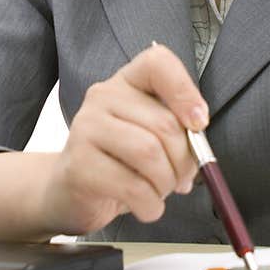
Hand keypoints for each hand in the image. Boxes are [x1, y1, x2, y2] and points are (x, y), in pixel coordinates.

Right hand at [42, 44, 206, 234]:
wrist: (69, 190)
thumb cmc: (120, 161)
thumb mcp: (151, 137)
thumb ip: (178, 134)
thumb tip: (200, 150)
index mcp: (127, 82)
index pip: (158, 63)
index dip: (185, 92)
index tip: (198, 124)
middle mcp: (103, 96)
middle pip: (164, 123)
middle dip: (184, 161)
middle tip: (181, 178)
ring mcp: (86, 128)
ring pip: (149, 154)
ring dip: (166, 184)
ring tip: (160, 192)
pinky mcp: (79, 164)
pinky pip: (132, 187)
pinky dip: (151, 205)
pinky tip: (147, 206)